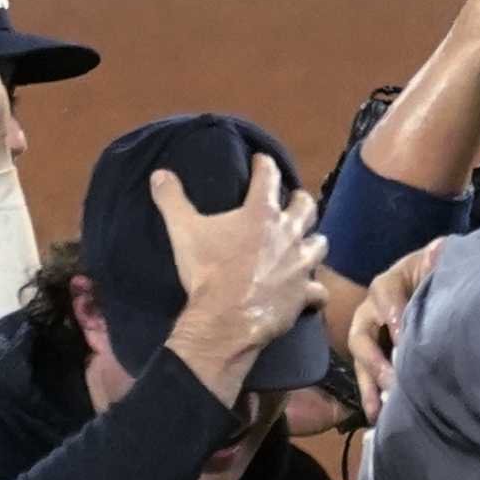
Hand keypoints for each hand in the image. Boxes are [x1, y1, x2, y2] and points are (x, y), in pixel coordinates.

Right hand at [156, 159, 330, 402]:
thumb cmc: (207, 270)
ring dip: (314, 241)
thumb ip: (172, 199)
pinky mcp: (304, 294)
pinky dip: (317, 292)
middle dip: (300, 201)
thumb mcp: (183, 230)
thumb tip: (159, 175)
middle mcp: (288, 234)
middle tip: (294, 201)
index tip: (262, 160)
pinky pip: (320, 292)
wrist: (226, 318)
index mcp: (261, 213)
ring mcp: (301, 265)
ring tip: (308, 242)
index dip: (265, 165)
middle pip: (306, 207)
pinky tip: (313, 293)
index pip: (268, 177)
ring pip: (320, 245)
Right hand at [347, 239, 444, 423]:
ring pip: (362, 359)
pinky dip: (373, 395)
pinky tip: (379, 415)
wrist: (445, 289)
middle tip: (392, 379)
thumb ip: (438, 259)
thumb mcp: (440, 261)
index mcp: (389, 283)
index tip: (404, 339)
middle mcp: (374, 311)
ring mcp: (373, 335)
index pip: (383, 294)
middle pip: (362, 334)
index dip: (392, 315)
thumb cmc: (441, 273)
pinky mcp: (379, 356)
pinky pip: (369, 375)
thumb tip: (438, 255)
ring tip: (376, 408)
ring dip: (369, 383)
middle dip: (375, 360)